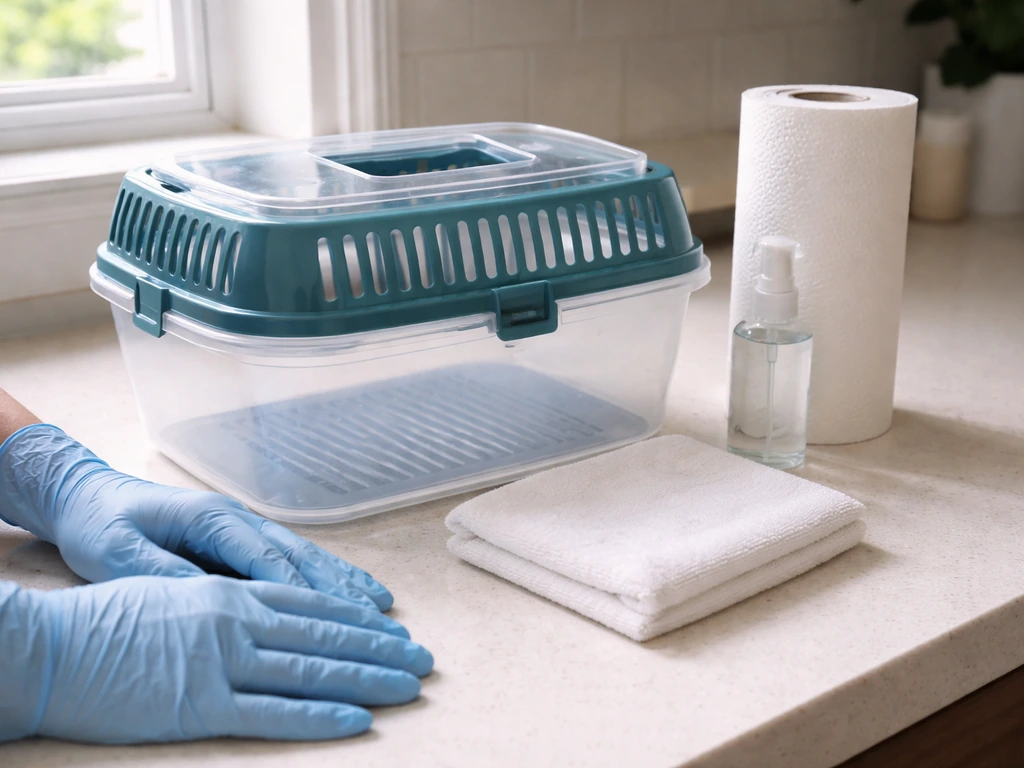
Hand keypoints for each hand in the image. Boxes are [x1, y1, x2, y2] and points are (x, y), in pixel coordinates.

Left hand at [0, 425, 390, 609]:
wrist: (85, 495)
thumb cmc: (99, 524)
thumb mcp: (116, 553)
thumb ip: (166, 575)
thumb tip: (214, 602)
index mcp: (212, 519)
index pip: (268, 561)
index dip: (305, 592)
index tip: (340, 619)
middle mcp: (238, 520)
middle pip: (301, 558)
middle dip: (342, 590)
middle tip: (381, 619)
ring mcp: (243, 527)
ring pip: (305, 557)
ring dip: (344, 582)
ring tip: (383, 605)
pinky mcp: (240, 539)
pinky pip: (292, 559)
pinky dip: (327, 577)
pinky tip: (351, 591)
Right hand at [0, 575, 432, 743]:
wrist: (52, 645)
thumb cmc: (106, 620)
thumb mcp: (176, 595)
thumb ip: (224, 604)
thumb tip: (264, 616)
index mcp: (230, 593)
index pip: (311, 606)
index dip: (356, 619)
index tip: (393, 629)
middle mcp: (237, 619)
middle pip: (324, 635)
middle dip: (378, 647)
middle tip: (423, 658)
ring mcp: (221, 661)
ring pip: (312, 669)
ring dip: (367, 678)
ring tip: (409, 685)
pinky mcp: (200, 704)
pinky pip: (272, 712)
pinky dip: (320, 716)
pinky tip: (358, 719)